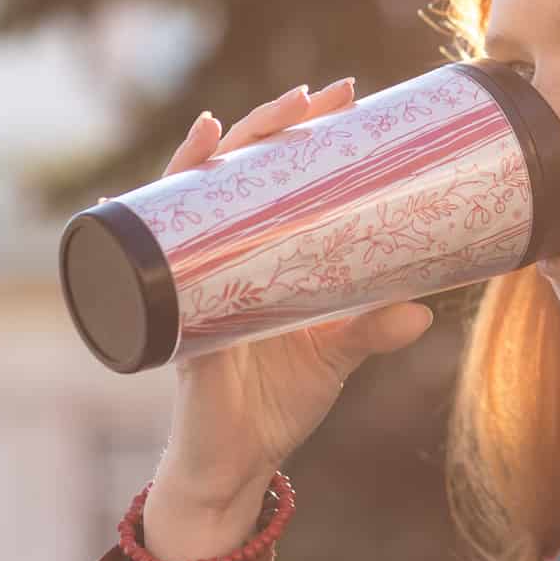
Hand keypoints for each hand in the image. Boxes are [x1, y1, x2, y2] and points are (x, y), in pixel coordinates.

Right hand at [149, 76, 435, 513]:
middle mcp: (221, 256)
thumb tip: (425, 311)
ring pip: (191, 200)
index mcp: (263, 254)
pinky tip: (134, 192)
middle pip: (237, 171)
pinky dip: (137, 222)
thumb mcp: (335, 354)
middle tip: (314, 96)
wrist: (236, 465)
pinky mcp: (172, 317)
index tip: (344, 95)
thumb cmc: (279, 401)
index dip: (305, 131)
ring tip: (228, 124)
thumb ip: (373, 330)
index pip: (280, 174)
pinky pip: (146, 263)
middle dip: (269, 126)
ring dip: (207, 156)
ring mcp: (191, 281)